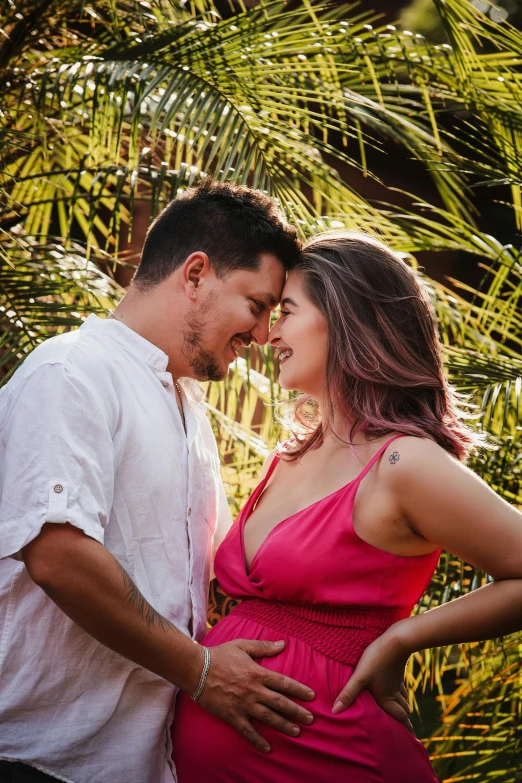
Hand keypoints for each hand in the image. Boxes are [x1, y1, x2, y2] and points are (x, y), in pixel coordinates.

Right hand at [197, 639, 314, 752]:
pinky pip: (247, 731)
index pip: (284, 682)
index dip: (299, 690)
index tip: (312, 697)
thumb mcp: (243, 645)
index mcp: (257, 673)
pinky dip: (258, 740)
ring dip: (283, 726)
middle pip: (280, 703)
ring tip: (296, 732)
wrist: (197, 670)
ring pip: (268, 718)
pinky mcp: (232, 716)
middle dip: (297, 711)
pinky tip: (268, 748)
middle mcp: (253, 690)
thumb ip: (263, 646)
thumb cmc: (220, 655)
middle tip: (310, 720)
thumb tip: (283, 644)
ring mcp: (243, 704)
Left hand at [332, 624, 412, 731]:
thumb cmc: (377, 659)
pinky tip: (398, 689)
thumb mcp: (360, 676)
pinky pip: (401, 686)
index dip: (405, 729)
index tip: (411, 739)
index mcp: (386, 698)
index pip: (399, 717)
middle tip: (407, 731)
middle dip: (405, 721)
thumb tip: (335, 712)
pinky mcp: (398, 670)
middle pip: (403, 710)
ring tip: (403, 714)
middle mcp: (394, 692)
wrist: (397, 640)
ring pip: (404, 698)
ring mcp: (397, 681)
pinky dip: (402, 693)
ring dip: (404, 707)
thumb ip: (348, 693)